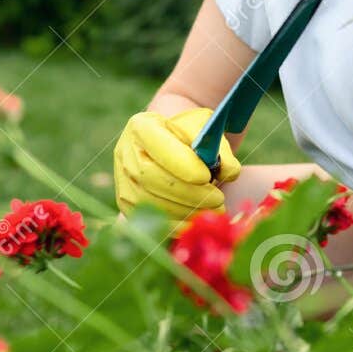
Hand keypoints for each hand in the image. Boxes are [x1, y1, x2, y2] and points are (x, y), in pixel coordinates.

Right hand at [113, 107, 241, 230]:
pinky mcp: (127, 203)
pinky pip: (148, 218)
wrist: (171, 144)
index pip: (158, 146)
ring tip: (213, 211)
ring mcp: (123, 179)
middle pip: (150, 177)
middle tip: (217, 200)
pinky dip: (176, 224)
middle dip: (186, 192)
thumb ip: (219, 147)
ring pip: (149, 201)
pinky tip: (198, 222)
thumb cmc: (190, 134)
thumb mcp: (206, 130)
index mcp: (142, 127)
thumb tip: (229, 171)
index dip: (181, 164)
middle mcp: (125, 152)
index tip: (206, 176)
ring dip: (185, 211)